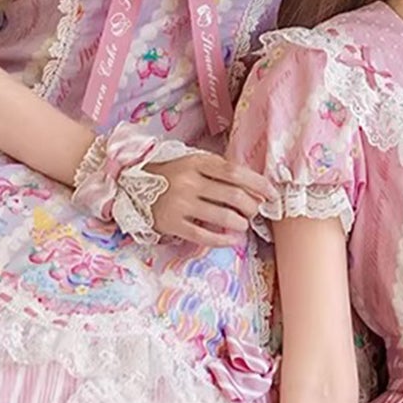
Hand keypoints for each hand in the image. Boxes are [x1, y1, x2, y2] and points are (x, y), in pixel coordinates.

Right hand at [153, 150, 273, 252]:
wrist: (130, 187)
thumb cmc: (171, 174)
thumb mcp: (192, 162)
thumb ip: (218, 170)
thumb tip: (253, 186)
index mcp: (196, 162)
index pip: (234, 172)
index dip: (257, 184)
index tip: (271, 193)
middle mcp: (188, 182)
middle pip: (233, 196)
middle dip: (252, 207)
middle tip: (255, 211)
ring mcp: (180, 204)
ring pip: (223, 217)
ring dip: (241, 223)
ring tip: (242, 223)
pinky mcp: (172, 225)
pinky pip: (204, 236)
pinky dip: (223, 240)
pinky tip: (232, 239)